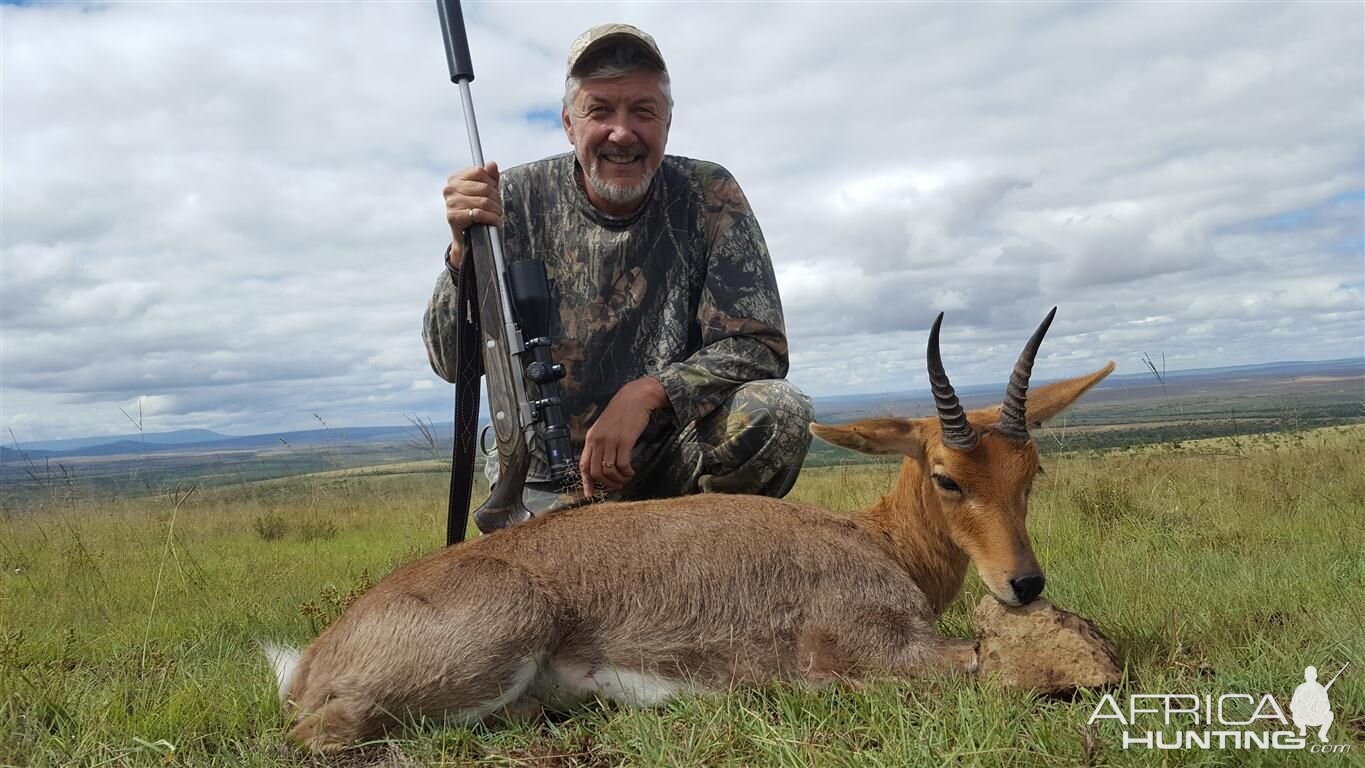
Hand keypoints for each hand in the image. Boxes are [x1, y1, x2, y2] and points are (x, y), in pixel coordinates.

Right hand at [444, 162, 502, 266]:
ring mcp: (451, 203)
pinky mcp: (454, 217)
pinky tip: (495, 220)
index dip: (491, 181)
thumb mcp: (481, 189)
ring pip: (484, 201)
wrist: (465, 230)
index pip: (479, 171)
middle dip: (496, 198)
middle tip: (499, 206)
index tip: (495, 191)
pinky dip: (491, 218)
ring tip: (498, 214)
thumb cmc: (473, 206)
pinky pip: (479, 213)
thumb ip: (489, 175)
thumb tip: (492, 164)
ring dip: (496, 209)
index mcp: (455, 178)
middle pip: (484, 188)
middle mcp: (450, 189)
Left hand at [579, 376, 668, 497]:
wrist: (635, 397)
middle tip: (617, 486)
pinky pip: (623, 464)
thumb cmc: (622, 412)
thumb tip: (601, 462)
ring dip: (619, 480)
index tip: (590, 494)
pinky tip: (631, 472)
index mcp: (591, 438)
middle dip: (607, 484)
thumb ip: (600, 443)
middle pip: (596, 472)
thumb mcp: (604, 427)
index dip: (586, 482)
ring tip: (626, 478)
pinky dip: (627, 472)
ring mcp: (611, 440)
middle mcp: (598, 440)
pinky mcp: (625, 440)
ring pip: (609, 470)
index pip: (584, 465)